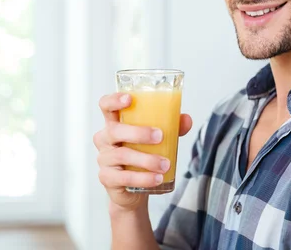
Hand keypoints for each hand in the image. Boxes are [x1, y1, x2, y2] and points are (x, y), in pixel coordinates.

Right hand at [94, 93, 192, 211]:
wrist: (135, 190)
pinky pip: (124, 177)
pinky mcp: (107, 178)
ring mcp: (104, 159)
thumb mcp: (157, 140)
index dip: (114, 100)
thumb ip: (171, 127)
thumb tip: (186, 119)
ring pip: (122, 155)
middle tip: (160, 136)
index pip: (106, 106)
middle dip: (138, 133)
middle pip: (114, 130)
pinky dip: (143, 178)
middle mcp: (105, 139)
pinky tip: (156, 178)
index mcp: (115, 123)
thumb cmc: (143, 156)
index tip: (129, 99)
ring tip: (165, 164)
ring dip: (146, 159)